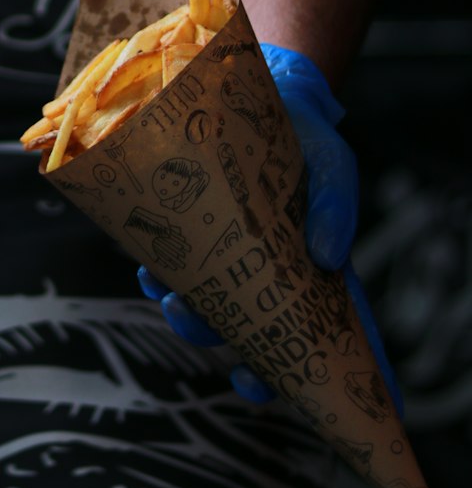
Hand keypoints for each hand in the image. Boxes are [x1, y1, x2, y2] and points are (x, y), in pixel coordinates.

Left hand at [138, 44, 401, 410]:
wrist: (256, 89)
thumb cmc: (304, 136)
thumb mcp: (332, 164)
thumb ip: (335, 206)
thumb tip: (325, 256)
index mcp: (310, 269)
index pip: (322, 332)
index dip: (319, 373)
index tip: (297, 397)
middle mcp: (263, 270)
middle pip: (253, 332)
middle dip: (237, 353)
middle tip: (231, 358)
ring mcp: (222, 253)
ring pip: (204, 307)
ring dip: (188, 317)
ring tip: (177, 303)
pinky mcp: (185, 229)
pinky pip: (168, 268)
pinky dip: (159, 275)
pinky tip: (152, 271)